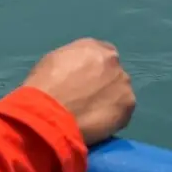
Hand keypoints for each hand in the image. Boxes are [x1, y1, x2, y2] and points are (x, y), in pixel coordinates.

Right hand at [21, 38, 136, 145]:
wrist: (48, 112)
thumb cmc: (44, 86)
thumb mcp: (54, 61)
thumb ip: (74, 62)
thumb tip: (79, 71)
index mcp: (93, 47)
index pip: (103, 54)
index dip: (96, 69)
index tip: (88, 82)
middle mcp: (113, 61)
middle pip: (113, 73)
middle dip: (105, 84)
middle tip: (89, 100)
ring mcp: (123, 83)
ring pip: (120, 92)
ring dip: (110, 101)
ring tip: (93, 115)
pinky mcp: (128, 105)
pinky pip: (122, 112)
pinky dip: (113, 118)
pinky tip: (99, 125)